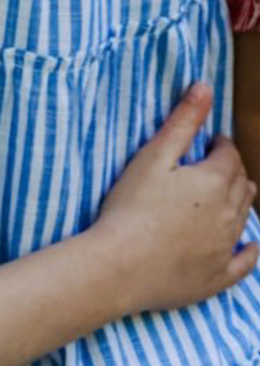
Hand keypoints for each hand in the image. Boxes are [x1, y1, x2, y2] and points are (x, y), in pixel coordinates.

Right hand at [93, 83, 257, 315]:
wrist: (120, 266)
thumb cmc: (130, 207)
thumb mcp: (153, 156)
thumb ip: (182, 122)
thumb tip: (205, 88)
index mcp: (214, 182)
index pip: (229, 156)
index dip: (222, 145)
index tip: (212, 141)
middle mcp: (229, 214)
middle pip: (240, 185)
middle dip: (232, 170)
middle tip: (218, 163)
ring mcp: (225, 248)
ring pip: (245, 217)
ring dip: (241, 200)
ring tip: (231, 192)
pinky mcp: (217, 277)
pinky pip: (245, 262)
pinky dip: (250, 250)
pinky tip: (252, 245)